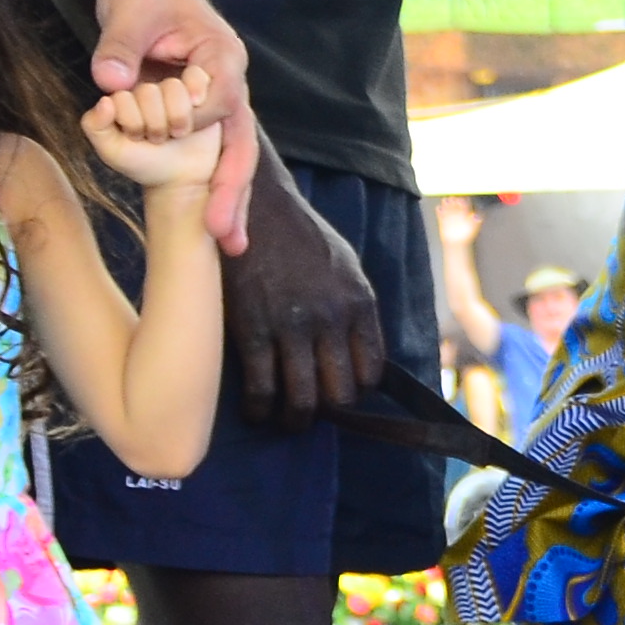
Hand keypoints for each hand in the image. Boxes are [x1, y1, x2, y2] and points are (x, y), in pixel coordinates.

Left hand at [72, 0, 255, 247]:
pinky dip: (214, 190)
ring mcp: (219, 104)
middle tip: (223, 235)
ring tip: (230, 245)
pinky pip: (213, 157)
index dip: (193, 119)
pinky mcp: (202, 116)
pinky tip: (215, 227)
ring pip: (234, 159)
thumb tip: (110, 84)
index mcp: (223, 57)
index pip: (219, 101)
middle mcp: (230, 85)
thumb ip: (118, 48)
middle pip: (241, 145)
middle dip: (232, 191)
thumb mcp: (127, 12)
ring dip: (230, 201)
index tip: (170, 129)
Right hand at [217, 153, 386, 428]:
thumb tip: (359, 350)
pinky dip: (259, 409)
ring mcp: (291, 325)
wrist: (253, 203)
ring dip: (293, 420)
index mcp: (360, 303)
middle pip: (339, 393)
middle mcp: (331, 318)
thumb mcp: (344, 265)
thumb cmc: (298, 235)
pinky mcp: (252, 328)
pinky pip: (261, 388)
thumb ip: (354, 308)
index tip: (339, 393)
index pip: (372, 371)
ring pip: (301, 399)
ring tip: (284, 420)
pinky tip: (255, 411)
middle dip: (326, 412)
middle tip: (310, 413)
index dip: (356, 391)